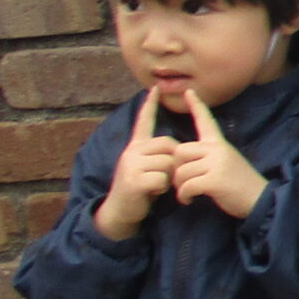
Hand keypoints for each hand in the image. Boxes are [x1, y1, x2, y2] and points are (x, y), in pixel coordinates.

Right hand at [96, 86, 180, 239]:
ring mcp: (130, 164)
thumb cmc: (140, 188)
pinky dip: (162, 188)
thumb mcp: (147, 167)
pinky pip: (163, 179)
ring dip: (168, 177)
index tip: (155, 88)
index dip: (149, 105)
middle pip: (170, 145)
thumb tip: (178, 149)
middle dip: (173, 161)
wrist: (121, 210)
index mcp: (135, 146)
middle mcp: (131, 151)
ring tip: (154, 185)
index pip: (143, 121)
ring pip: (168, 163)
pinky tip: (151, 192)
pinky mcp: (134, 179)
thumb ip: (157, 155)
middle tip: (162, 176)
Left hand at [169, 91, 268, 219]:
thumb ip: (208, 157)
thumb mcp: (227, 163)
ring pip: (181, 171)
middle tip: (183, 182)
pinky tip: (189, 200)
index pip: (206, 121)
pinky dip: (184, 196)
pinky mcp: (214, 180)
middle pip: (180, 151)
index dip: (197, 106)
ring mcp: (217, 164)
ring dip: (179, 187)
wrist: (261, 199)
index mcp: (220, 144)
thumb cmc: (241, 184)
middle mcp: (218, 150)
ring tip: (187, 194)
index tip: (188, 91)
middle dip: (176, 168)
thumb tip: (185, 162)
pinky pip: (187, 186)